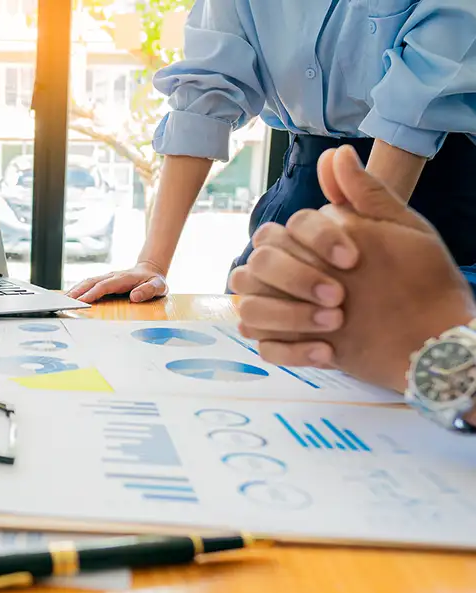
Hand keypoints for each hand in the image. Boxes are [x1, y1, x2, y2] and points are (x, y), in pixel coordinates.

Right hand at [67, 261, 168, 302]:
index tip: (82, 301)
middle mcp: (112, 276)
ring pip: (87, 282)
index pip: (104, 286)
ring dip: (75, 290)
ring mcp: (106, 277)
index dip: (93, 293)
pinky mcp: (103, 280)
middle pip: (91, 282)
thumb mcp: (158, 286)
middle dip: (78, 291)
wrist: (150, 271)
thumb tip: (134, 296)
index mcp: (123, 278)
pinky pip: (88, 284)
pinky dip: (78, 289)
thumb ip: (148, 291)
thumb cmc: (154, 281)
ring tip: (64, 299)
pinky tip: (70, 296)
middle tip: (66, 301)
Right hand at [231, 145, 475, 391]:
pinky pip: (264, 348)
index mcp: (307, 243)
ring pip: (249, 307)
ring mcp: (281, 311)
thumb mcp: (400, 231)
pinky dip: (292, 350)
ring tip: (334, 323)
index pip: (282, 230)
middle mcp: (286, 274)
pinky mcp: (287, 345)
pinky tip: (328, 352)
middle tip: (339, 296)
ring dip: (287, 315)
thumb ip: (365, 194)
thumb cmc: (417, 278)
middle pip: (256, 265)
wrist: (431, 335)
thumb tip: (336, 153)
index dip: (314, 242)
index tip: (353, 260)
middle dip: (296, 279)